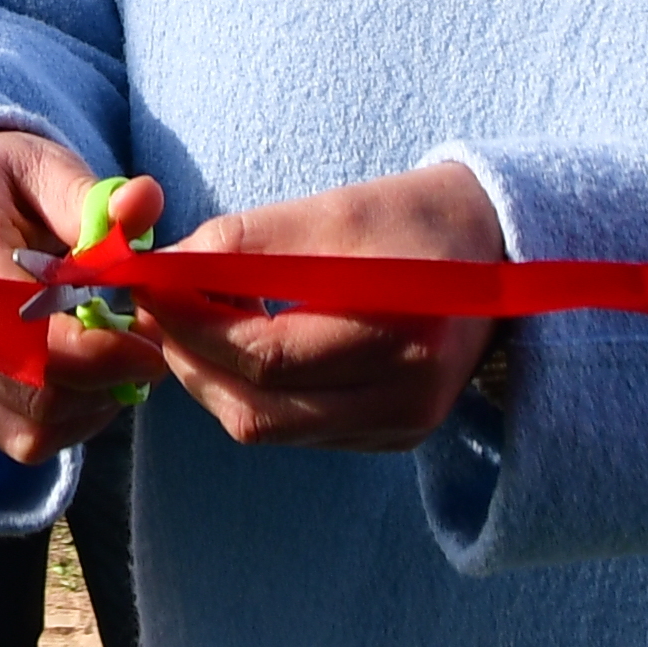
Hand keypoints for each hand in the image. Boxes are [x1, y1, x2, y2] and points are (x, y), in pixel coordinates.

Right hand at [0, 134, 166, 464]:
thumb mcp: (40, 166)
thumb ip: (92, 196)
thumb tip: (145, 202)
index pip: (25, 336)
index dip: (96, 354)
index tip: (149, 342)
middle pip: (33, 394)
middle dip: (107, 381)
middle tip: (150, 347)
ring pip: (31, 428)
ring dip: (94, 405)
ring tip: (123, 358)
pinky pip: (20, 435)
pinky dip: (69, 422)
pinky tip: (92, 378)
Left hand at [144, 160, 507, 453]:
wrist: (499, 251)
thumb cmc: (412, 219)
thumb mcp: (334, 210)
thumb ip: (246, 245)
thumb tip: (165, 271)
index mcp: (400, 336)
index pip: (265, 356)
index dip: (193, 325)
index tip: (148, 287)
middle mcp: (404, 399)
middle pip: (258, 411)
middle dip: (191, 360)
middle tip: (158, 311)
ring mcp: (400, 426)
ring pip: (268, 427)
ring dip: (214, 380)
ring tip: (195, 324)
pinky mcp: (392, 436)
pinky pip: (297, 430)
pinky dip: (253, 393)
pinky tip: (243, 350)